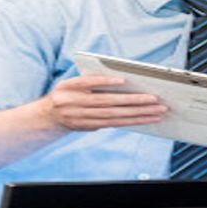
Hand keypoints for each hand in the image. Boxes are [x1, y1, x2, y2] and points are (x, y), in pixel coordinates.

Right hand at [40, 75, 165, 131]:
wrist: (49, 118)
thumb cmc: (64, 94)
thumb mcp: (68, 82)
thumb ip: (88, 80)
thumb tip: (116, 82)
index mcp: (71, 92)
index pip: (89, 86)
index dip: (104, 83)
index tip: (122, 81)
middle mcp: (78, 106)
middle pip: (110, 105)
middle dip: (134, 103)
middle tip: (155, 100)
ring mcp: (86, 119)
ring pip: (116, 117)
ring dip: (139, 115)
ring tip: (157, 111)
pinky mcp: (92, 127)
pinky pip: (116, 124)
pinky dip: (133, 121)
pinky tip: (146, 119)